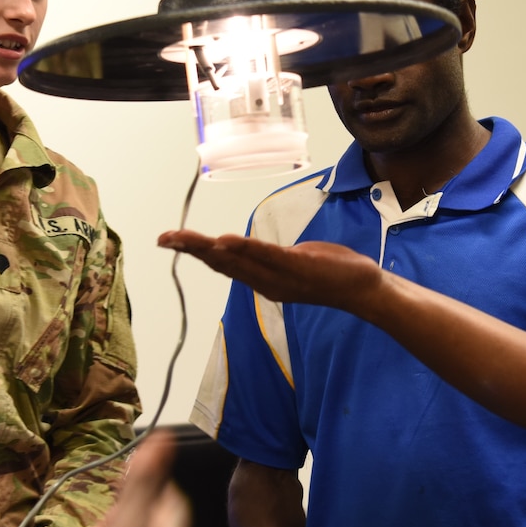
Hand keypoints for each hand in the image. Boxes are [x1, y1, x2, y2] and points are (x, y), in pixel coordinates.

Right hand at [158, 231, 384, 313]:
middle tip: (163, 239)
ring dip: (208, 248)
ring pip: (237, 260)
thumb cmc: (329, 271)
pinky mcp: (297, 266)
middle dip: (190, 250)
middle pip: (221, 263)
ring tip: (184, 239)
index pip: (222, 263)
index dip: (194, 252)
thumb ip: (268, 257)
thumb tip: (250, 247)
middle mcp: (265, 281)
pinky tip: (226, 241)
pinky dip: (245, 249)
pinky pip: (267, 256)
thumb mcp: (292, 261)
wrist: (362, 287)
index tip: (168, 240)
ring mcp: (280, 275)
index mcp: (261, 279)